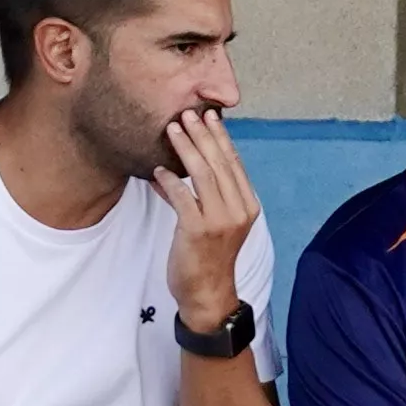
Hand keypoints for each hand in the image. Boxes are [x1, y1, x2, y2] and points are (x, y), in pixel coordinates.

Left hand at [157, 109, 262, 329]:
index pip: (234, 163)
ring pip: (203, 175)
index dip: (221, 138)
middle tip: (187, 114)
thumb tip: (177, 168)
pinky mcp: (198, 230)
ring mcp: (220, 221)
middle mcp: (238, 210)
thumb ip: (204, 195)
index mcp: (247, 205)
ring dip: (186, 149)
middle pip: (220, 163)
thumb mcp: (215, 222)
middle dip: (202, 136)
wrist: (207, 292)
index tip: (209, 116)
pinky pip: (183, 197)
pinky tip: (158, 170)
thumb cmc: (208, 256)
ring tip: (172, 130)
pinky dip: (170, 181)